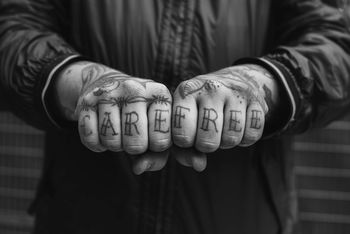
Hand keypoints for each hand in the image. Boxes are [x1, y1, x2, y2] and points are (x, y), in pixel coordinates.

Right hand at [54, 62, 171, 173]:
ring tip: (118, 134)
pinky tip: (102, 134)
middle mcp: (135, 89)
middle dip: (134, 148)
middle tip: (133, 137)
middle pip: (136, 142)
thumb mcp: (156, 128)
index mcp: (159, 94)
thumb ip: (158, 155)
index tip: (153, 137)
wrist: (111, 84)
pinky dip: (96, 144)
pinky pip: (90, 137)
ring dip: (114, 146)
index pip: (162, 138)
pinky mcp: (87, 101)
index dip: (156, 147)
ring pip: (111, 140)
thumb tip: (139, 168)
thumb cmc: (141, 114)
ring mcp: (109, 93)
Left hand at [171, 65, 278, 169]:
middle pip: (208, 139)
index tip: (188, 137)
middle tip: (207, 135)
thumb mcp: (184, 122)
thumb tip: (199, 166)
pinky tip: (240, 127)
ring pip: (232, 137)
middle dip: (207, 145)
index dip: (185, 143)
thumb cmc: (200, 110)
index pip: (181, 132)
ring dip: (228, 142)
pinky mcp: (256, 99)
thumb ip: (182, 149)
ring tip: (223, 130)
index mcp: (186, 92)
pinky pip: (253, 133)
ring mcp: (234, 92)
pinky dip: (246, 138)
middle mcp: (210, 88)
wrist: (231, 81)